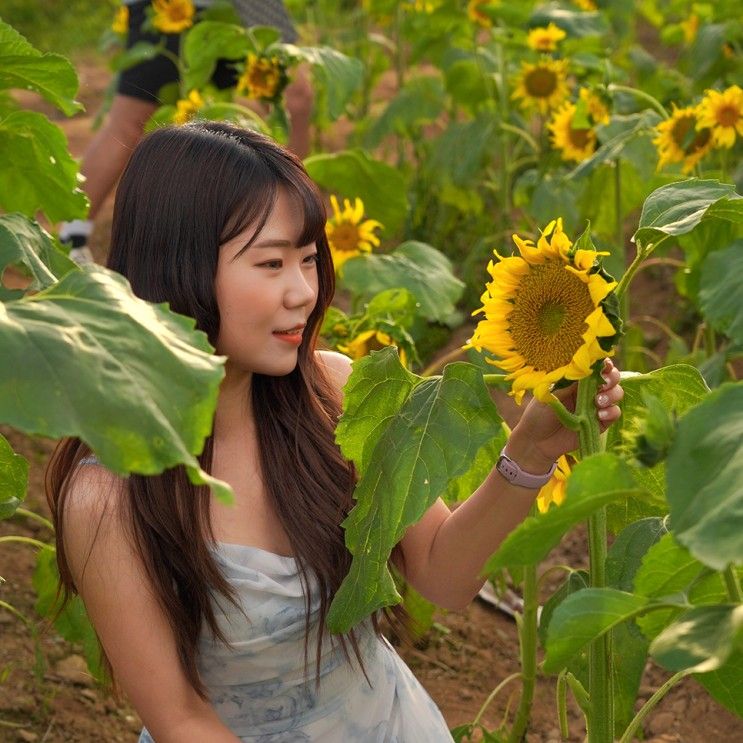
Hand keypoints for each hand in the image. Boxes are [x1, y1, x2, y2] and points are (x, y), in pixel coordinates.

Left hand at [505, 359, 623, 472]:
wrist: (537, 441)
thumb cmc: (538, 413)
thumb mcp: (549, 395)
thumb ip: (567, 383)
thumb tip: (584, 370)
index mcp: (577, 380)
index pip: (596, 367)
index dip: (604, 363)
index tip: (604, 365)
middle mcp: (589, 391)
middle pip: (612, 378)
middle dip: (611, 378)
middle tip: (603, 384)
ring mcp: (596, 406)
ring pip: (616, 394)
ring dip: (612, 395)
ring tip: (598, 402)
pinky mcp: (601, 423)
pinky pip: (614, 413)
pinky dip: (611, 412)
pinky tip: (599, 415)